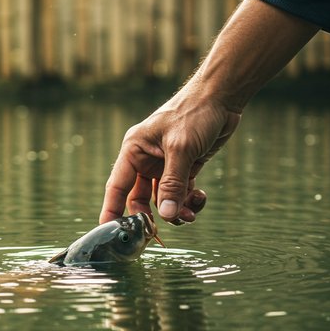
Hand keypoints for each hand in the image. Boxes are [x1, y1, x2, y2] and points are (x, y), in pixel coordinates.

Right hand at [99, 84, 240, 224]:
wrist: (222, 98)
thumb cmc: (194, 114)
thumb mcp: (181, 150)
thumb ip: (173, 184)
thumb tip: (165, 216)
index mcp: (134, 150)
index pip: (117, 186)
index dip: (111, 210)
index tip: (107, 231)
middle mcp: (146, 159)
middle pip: (140, 199)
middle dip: (151, 215)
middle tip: (161, 230)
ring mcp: (165, 165)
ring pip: (163, 199)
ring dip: (175, 210)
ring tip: (189, 214)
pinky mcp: (184, 168)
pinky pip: (181, 194)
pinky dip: (189, 201)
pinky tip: (199, 197)